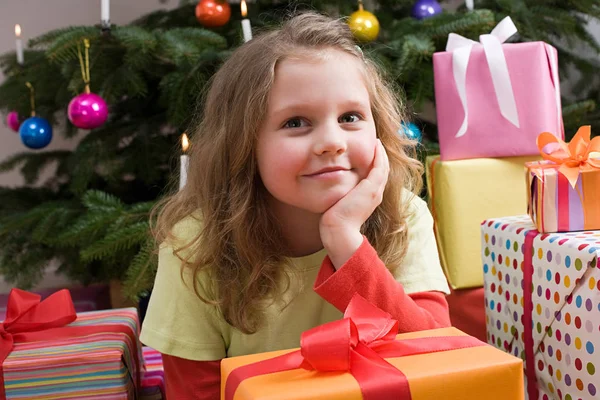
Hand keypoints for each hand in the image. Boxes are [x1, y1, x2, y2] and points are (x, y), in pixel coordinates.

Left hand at [320, 139, 389, 267]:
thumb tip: (331, 188)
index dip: (375, 163)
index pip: (376, 176)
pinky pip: (379, 167)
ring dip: (381, 153)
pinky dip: (379, 155)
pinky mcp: (371, 188)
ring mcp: (375, 191)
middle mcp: (376, 194)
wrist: (338, 231)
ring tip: (376, 142)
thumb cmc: (334, 221)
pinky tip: (376, 145)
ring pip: (383, 167)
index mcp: (370, 198)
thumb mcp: (340, 203)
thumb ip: (341, 194)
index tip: (371, 152)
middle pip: (383, 170)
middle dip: (380, 156)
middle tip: (376, 143)